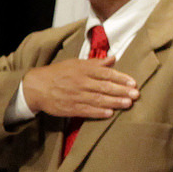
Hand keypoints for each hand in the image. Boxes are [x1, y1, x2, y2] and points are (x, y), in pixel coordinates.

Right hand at [20, 57, 139, 118]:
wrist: (36, 87)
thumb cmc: (58, 73)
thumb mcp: (75, 63)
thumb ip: (96, 63)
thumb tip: (113, 58)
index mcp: (82, 70)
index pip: (105, 73)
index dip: (120, 78)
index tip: (133, 83)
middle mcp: (80, 82)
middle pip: (104, 87)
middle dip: (121, 91)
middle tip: (136, 94)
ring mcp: (75, 96)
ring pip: (98, 99)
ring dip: (114, 102)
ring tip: (128, 104)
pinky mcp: (70, 108)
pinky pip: (87, 111)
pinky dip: (98, 112)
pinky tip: (110, 113)